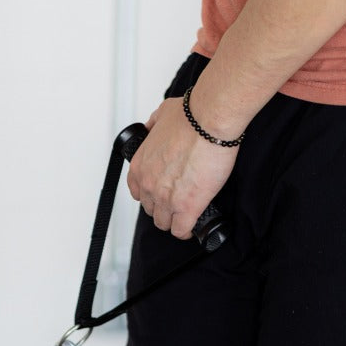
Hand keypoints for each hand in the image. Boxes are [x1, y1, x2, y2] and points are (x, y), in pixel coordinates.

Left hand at [126, 96, 238, 239]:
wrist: (209, 120)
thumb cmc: (191, 115)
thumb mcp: (162, 114)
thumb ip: (153, 124)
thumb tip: (152, 126)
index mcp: (140, 165)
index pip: (136, 192)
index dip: (150, 195)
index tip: (160, 194)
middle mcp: (148, 184)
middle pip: (151, 209)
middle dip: (163, 208)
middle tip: (177, 204)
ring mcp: (165, 198)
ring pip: (164, 223)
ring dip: (174, 221)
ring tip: (185, 217)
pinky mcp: (186, 207)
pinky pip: (181, 230)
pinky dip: (186, 231)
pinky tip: (192, 227)